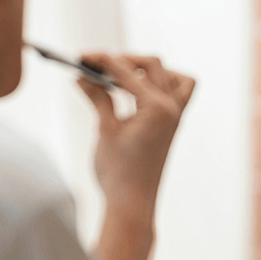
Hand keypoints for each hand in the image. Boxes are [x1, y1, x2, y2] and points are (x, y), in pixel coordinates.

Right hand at [77, 53, 194, 220]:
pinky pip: (179, 92)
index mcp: (157, 108)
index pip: (128, 71)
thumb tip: (82, 76)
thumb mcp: (105, 129)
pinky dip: (162, 84)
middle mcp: (172, 108)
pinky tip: (138, 91)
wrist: (132, 204)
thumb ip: (98, 98)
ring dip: (150, 69)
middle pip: (153, 64)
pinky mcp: (173, 124)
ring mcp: (176, 116)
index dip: (103, 60)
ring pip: (173, 75)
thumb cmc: (119, 172)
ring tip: (122, 75)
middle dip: (124, 60)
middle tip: (96, 65)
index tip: (83, 56)